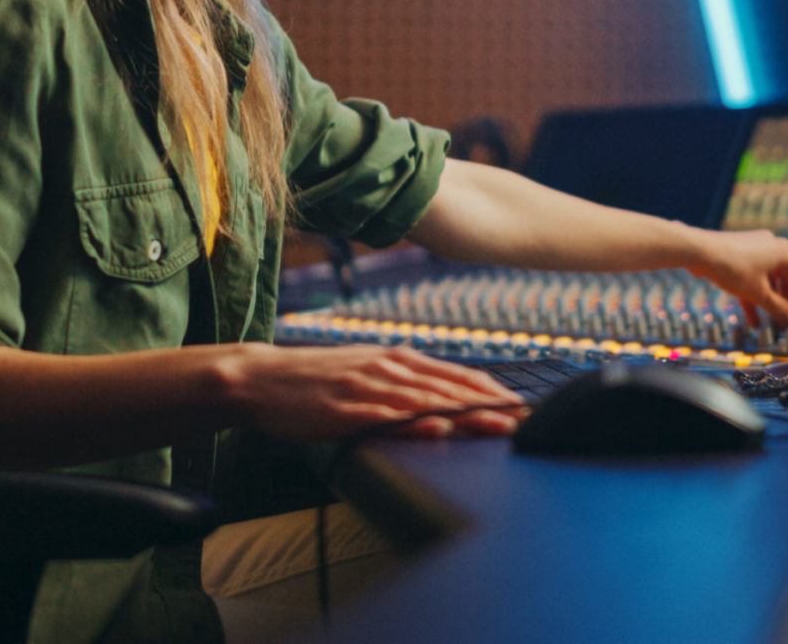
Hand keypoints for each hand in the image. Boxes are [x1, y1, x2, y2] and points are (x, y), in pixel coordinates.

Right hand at [217, 344, 525, 441]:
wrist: (261, 378)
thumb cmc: (316, 382)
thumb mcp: (368, 372)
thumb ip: (406, 383)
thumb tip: (447, 400)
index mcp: (397, 359)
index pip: (457, 376)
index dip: (493, 392)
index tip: (525, 408)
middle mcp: (388, 367)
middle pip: (450, 388)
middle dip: (492, 405)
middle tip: (527, 421)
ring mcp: (365, 387)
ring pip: (425, 401)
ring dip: (465, 414)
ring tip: (498, 426)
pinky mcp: (342, 411)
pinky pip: (384, 418)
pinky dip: (413, 423)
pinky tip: (437, 429)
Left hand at [683, 228, 787, 329]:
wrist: (698, 250)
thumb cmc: (732, 269)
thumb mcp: (759, 294)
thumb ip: (780, 309)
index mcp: (785, 253)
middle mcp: (774, 247)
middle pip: (787, 282)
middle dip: (787, 307)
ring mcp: (757, 248)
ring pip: (769, 281)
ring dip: (770, 304)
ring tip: (771, 328)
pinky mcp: (741, 253)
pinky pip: (754, 278)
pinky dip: (755, 297)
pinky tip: (753, 321)